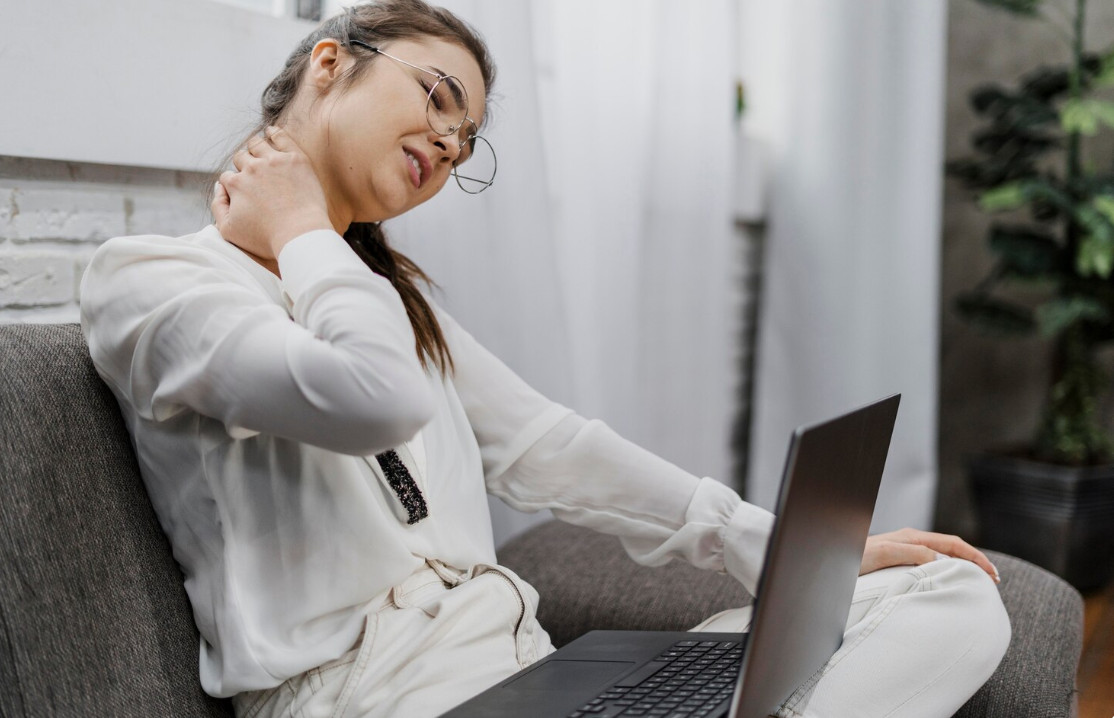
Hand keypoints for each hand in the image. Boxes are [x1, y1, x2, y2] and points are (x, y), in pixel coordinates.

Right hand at [211, 126, 332, 267]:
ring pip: (257, 144)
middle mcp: (252, 168)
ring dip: (254, 146)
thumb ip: (218, 207)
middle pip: (241, 158)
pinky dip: (274, 132)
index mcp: (235, 183)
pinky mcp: (296, 159)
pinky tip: (272, 131)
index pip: (228, 177)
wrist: (300, 234)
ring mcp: (274, 161)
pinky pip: (282, 137)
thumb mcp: (229, 230)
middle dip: (243, 165)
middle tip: (253, 174)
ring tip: (258, 149)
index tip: (243, 192)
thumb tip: (219, 186)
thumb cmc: (266, 238)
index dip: (233, 185)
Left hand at [860, 528, 999, 582]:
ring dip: (962, 567)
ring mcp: (906, 551)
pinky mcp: (899, 562)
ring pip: (942, 557)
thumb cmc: (855, 558)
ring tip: (977, 583)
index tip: (992, 574)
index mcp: (912, 538)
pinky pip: (930, 565)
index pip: (953, 544)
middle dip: (974, 562)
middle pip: (952, 549)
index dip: (975, 558)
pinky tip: (948, 583)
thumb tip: (942, 559)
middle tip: (993, 581)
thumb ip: (912, 553)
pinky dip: (946, 572)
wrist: (833, 561)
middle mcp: (911, 542)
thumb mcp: (884, 554)